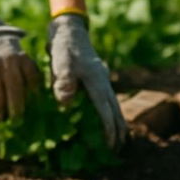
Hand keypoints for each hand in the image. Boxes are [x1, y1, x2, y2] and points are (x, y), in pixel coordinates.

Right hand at [0, 0, 40, 119]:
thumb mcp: (9, 38)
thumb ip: (20, 55)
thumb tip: (30, 74)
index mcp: (19, 54)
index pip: (32, 79)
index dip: (32, 92)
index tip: (32, 100)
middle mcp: (7, 62)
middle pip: (16, 93)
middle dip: (17, 108)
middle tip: (16, 117)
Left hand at [46, 14, 127, 147]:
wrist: (70, 30)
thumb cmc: (64, 47)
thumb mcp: (61, 62)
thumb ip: (63, 80)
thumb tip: (65, 103)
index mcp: (97, 82)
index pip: (106, 110)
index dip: (109, 129)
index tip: (111, 144)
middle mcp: (104, 82)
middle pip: (115, 110)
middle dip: (118, 130)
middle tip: (118, 150)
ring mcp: (102, 80)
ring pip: (113, 106)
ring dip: (116, 123)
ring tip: (118, 141)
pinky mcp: (96, 80)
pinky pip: (107, 101)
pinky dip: (110, 114)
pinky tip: (106, 120)